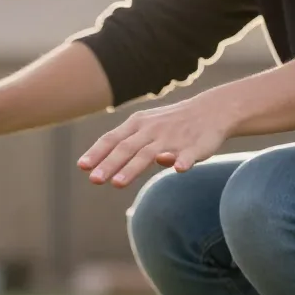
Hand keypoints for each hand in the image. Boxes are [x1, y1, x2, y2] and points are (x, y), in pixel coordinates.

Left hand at [78, 94, 237, 187]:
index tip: (82, 167)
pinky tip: (178, 169)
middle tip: (95, 180)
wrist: (212, 110)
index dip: (97, 153)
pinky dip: (183, 161)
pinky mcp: (196, 146)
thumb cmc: (169, 123)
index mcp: (137, 125)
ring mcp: (174, 138)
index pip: (112, 139)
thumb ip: (121, 144)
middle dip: (110, 164)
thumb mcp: (143, 128)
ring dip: (132, 169)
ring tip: (118, 184)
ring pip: (150, 154)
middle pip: (127, 148)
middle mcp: (152, 130)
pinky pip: (188, 154)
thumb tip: (93, 166)